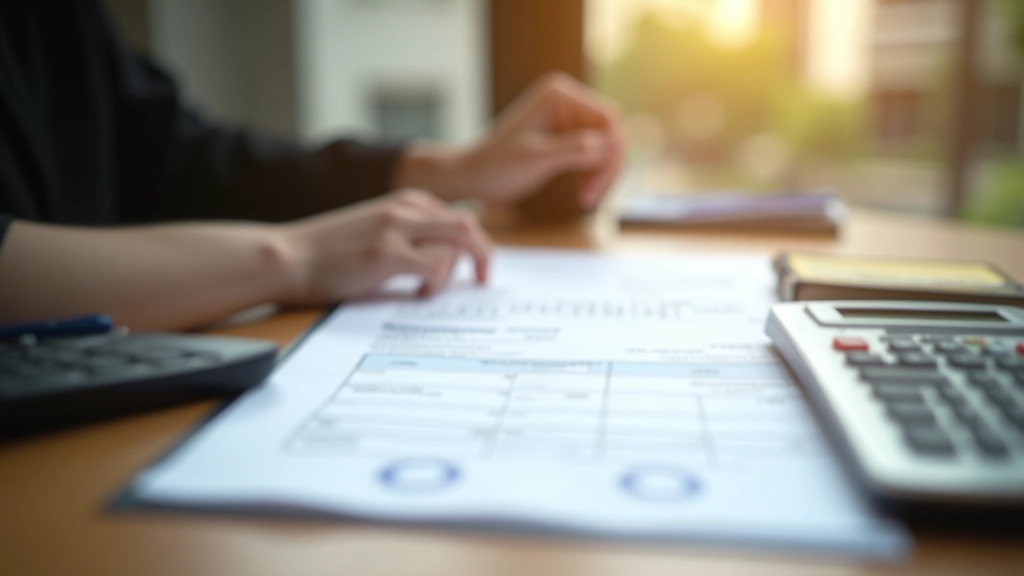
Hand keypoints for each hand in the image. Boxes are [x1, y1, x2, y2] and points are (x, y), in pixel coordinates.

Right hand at [279, 189, 489, 302]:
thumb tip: (446, 256)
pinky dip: (436, 284)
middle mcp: (405, 208)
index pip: (459, 217)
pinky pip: (435, 266)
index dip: (474, 245)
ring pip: (457, 243)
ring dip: (454, 273)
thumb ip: (409, 234)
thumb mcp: (375, 231)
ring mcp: (396, 228)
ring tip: (429, 291)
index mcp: (405, 201)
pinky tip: (418, 294)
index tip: (475, 268)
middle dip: (483, 255)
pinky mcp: (386, 252)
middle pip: (467, 225)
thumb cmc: (328, 253)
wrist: (287, 258)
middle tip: (483, 281)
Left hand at [396, 73, 624, 208]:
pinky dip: (591, 174)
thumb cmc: (497, 167)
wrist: (474, 176)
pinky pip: (592, 153)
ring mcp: (566, 116)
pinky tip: (584, 194)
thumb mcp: (537, 159)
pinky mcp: (564, 134)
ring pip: (604, 146)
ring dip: (601, 174)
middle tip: (593, 199)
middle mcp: (566, 99)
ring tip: (587, 200)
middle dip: (607, 167)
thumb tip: (613, 144)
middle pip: (609, 133)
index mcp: (559, 95)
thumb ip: (575, 149)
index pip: (606, 119)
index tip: (599, 188)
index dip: (611, 154)